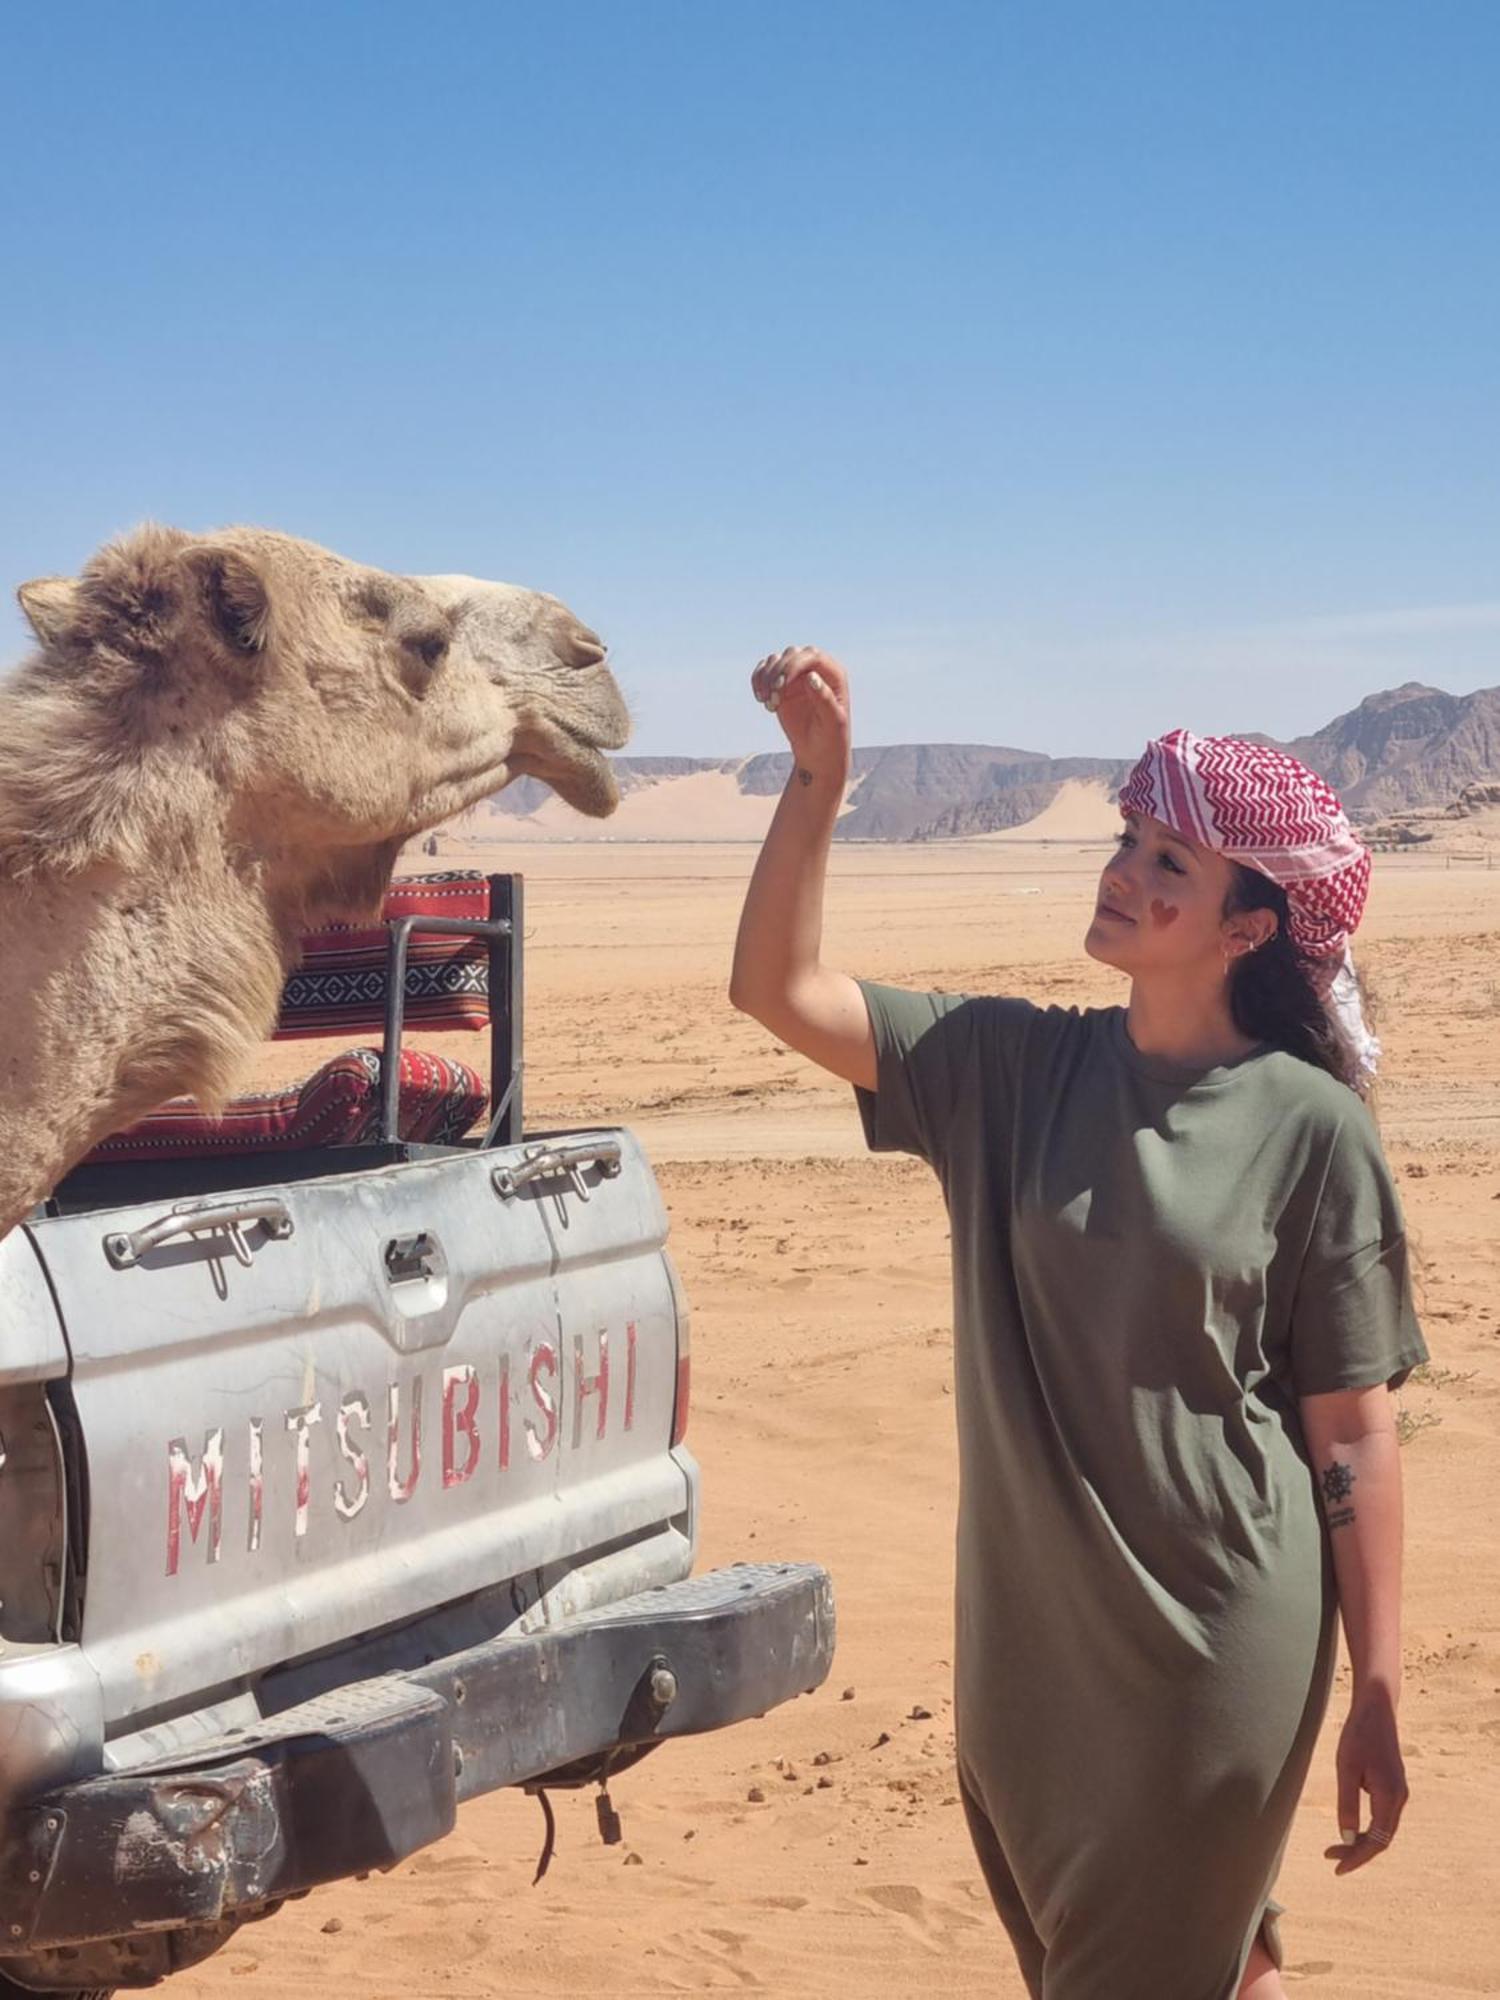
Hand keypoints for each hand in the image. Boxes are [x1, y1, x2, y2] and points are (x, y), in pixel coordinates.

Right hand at [750, 646, 850, 784]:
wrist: (818, 753)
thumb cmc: (831, 739)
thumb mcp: (832, 722)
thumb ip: (824, 699)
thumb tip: (811, 676)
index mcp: (833, 674)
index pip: (812, 656)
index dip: (794, 665)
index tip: (781, 685)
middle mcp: (815, 669)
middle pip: (792, 654)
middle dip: (778, 672)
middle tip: (772, 697)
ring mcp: (797, 675)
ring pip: (775, 660)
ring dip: (765, 678)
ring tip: (767, 702)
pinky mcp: (781, 684)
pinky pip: (764, 671)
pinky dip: (758, 680)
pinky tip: (761, 699)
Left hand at [1323, 1690, 1407, 1873]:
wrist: (1376, 1709)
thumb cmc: (1358, 1735)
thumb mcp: (1347, 1769)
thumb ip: (1347, 1804)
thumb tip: (1346, 1839)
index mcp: (1390, 1797)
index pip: (1377, 1840)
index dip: (1358, 1858)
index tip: (1337, 1868)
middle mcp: (1399, 1798)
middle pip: (1382, 1839)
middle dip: (1358, 1853)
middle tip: (1330, 1858)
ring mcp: (1398, 1792)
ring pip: (1383, 1829)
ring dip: (1362, 1841)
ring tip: (1337, 1848)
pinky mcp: (1393, 1785)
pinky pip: (1383, 1817)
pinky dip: (1368, 1828)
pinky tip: (1351, 1829)